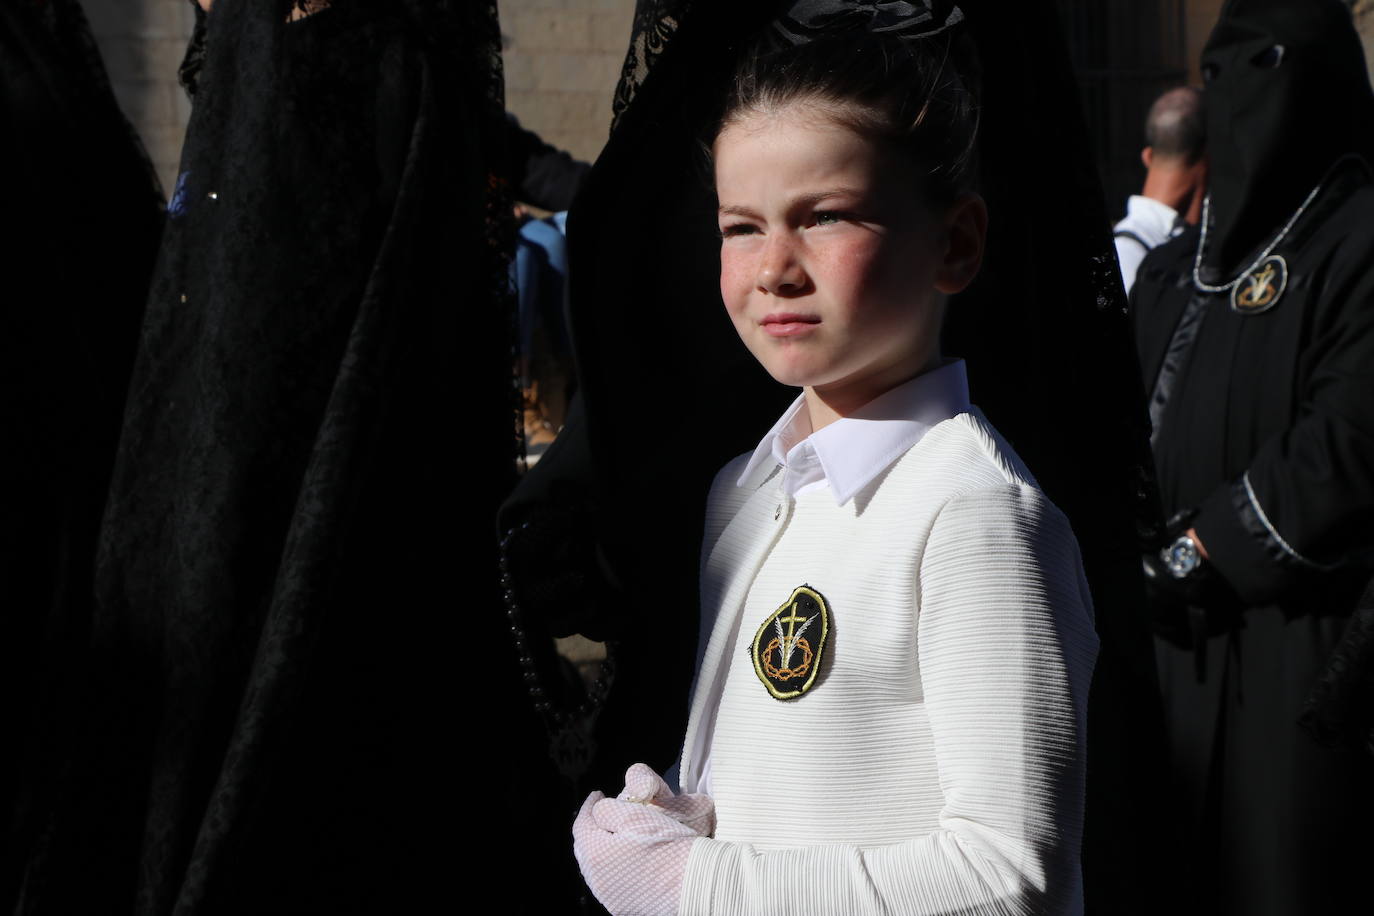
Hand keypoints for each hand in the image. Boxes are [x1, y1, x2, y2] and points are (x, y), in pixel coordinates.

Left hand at [572, 764, 715, 915]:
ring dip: (602, 850)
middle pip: (585, 849)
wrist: (697, 881)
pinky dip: (613, 869)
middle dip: (592, 829)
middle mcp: (598, 881)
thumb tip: (599, 812)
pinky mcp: (625, 909)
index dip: (588, 806)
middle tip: (603, 815)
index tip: (597, 794)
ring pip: (596, 869)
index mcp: (595, 855)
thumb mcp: (634, 815)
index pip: (582, 825)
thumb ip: (606, 810)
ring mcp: (611, 898)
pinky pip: (611, 884)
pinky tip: (627, 860)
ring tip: (615, 837)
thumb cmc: (668, 845)